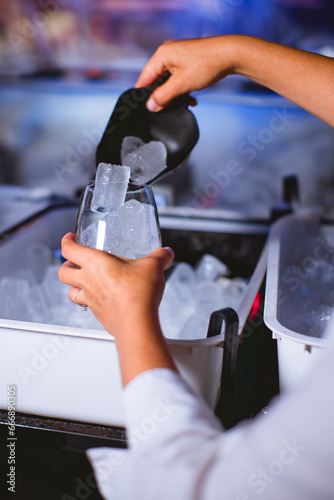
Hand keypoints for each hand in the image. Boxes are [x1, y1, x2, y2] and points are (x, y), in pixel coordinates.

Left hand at [58, 233, 173, 338]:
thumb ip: (160, 256)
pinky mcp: (98, 314)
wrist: (136, 322)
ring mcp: (91, 299)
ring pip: (70, 292)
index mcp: (95, 263)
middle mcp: (88, 281)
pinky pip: (87, 306)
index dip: (67, 241)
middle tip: (73, 261)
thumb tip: (166, 252)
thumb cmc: (137, 293)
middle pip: (63, 272)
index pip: (69, 249)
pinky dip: (89, 301)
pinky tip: (102, 299)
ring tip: (83, 282)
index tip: (70, 238)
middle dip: (65, 265)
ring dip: (74, 285)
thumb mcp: (153, 266)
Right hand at [135, 36, 235, 110]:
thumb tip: (150, 105)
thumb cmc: (208, 63)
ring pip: (168, 81)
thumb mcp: (182, 84)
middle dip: (162, 95)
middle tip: (169, 107)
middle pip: (156, 80)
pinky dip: (182, 89)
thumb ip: (163, 96)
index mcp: (162, 55)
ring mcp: (178, 56)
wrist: (231, 55)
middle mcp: (167, 53)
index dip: (144, 95)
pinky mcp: (187, 61)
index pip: (144, 78)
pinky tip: (190, 97)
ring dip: (174, 94)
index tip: (147, 109)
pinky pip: (178, 78)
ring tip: (184, 101)